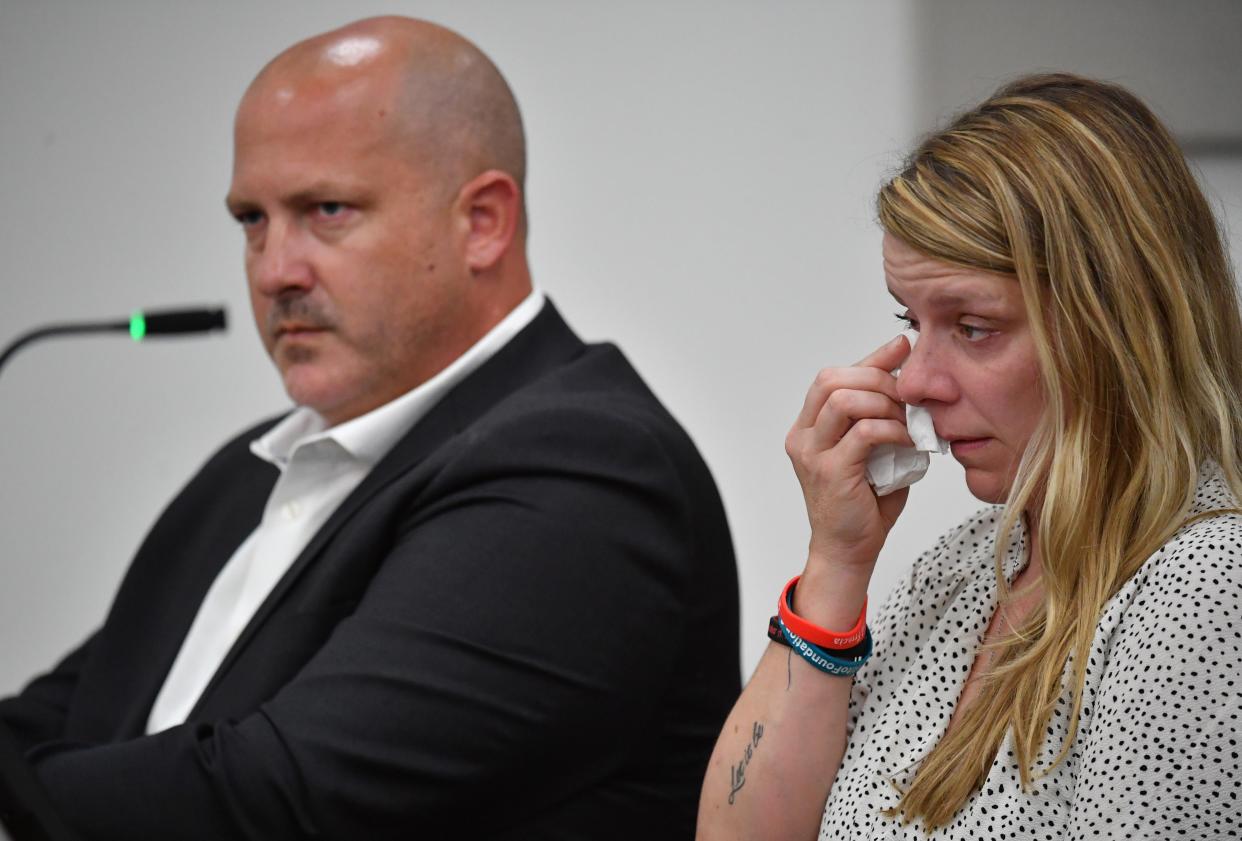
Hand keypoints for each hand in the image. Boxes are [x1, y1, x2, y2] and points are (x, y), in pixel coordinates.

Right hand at [785, 335, 914, 571]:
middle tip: (908, 396)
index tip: (903, 348)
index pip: (833, 377)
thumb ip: (879, 419)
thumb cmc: (863, 504)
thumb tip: (909, 386)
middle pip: (833, 380)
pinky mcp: (830, 471)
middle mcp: (802, 436)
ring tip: (906, 421)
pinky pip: (864, 432)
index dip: (870, 360)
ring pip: (844, 400)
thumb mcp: (872, 451)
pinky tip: (908, 440)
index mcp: (808, 427)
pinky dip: (892, 429)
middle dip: (877, 379)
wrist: (848, 550)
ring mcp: (812, 453)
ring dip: (884, 404)